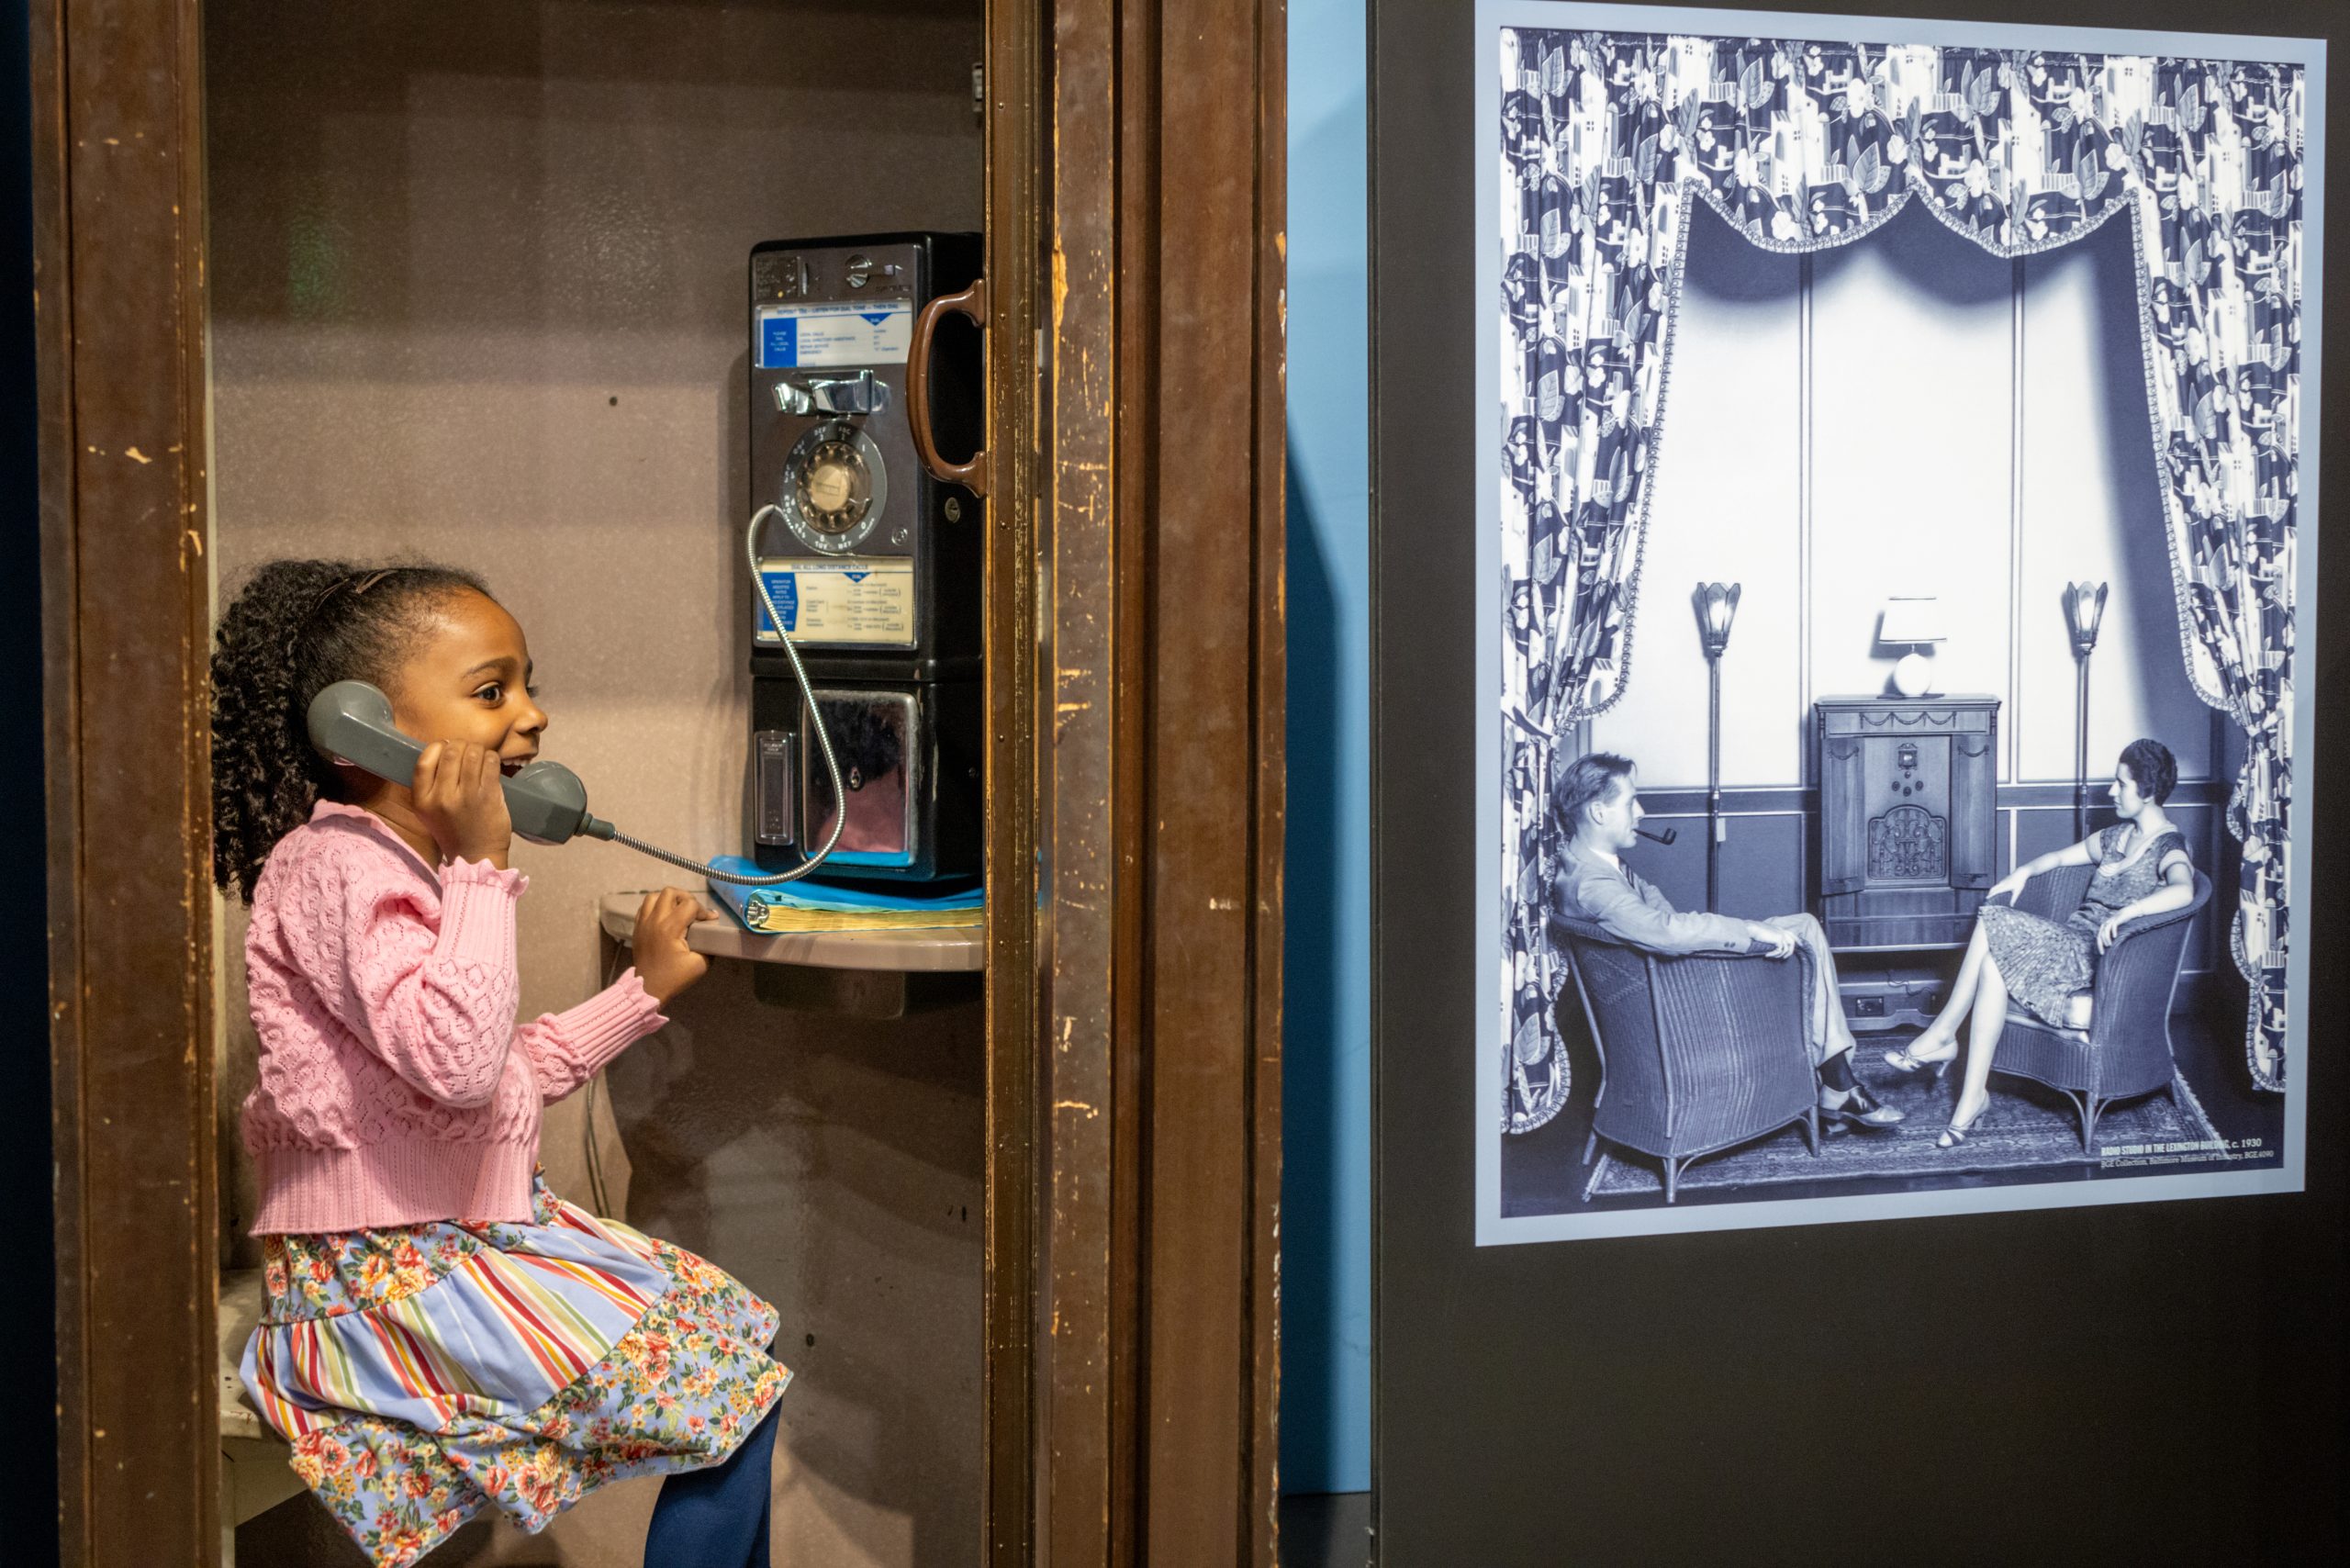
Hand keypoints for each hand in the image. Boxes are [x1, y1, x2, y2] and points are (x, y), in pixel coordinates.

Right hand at [412, 740, 511, 867]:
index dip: (437, 747)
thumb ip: (430, 784)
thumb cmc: (454, 830)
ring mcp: (466, 796)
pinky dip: (491, 757)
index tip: (446, 747)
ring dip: (478, 750)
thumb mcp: (428, 811)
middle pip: (450, 752)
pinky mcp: (489, 796)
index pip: (424, 761)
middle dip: (461, 745)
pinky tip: (490, 763)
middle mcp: (442, 797)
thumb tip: (444, 748)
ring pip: (472, 754)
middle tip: (467, 750)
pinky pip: (491, 763)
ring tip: (480, 757)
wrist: (476, 856)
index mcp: (422, 800)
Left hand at [633, 887, 714, 1004]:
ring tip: (678, 910)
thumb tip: (712, 933)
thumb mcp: (700, 964)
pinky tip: (664, 917)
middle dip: (686, 898)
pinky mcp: (637, 928)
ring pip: (654, 896)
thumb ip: (709, 946)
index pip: (690, 904)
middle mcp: (654, 921)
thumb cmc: (674, 978)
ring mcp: (643, 923)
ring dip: (669, 899)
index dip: (704, 911)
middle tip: (694, 911)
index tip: (710, 921)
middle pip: (670, 892)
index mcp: (669, 928)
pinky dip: (656, 906)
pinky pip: (644, 907)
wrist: (648, 988)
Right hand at [1746, 921, 1796, 958]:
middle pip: (1792, 942)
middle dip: (1790, 951)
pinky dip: (1774, 954)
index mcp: (1779, 928)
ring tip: (1774, 957)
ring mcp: (1781, 934)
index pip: (1792, 934)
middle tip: (1784, 958)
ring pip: (1787, 948)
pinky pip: (1780, 950)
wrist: (1752, 928)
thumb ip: (1772, 936)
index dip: (1798, 940)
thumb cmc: (1755, 930)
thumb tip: (1773, 943)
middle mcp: (1782, 931)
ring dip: (1780, 955)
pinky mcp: (1778, 939)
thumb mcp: (1766, 932)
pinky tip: (1767, 955)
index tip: (1801, 945)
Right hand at [1989, 868, 2029, 902]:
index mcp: (2005, 887)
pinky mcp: (2004, 879)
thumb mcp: (2017, 891)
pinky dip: (1995, 888)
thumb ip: (2014, 899)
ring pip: (1995, 886)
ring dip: (1992, 890)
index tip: (1987, 898)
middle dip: (1990, 893)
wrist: (2020, 873)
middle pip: (1993, 888)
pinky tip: (1997, 890)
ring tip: (1991, 894)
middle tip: (1987, 897)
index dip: (1991, 895)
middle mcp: (2002, 883)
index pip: (1996, 891)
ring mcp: (2002, 881)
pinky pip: (1997, 884)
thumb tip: (2012, 905)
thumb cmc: (2020, 882)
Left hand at [2097, 911, 2128, 952]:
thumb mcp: (2116, 930)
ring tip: (2109, 945)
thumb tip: (2112, 947)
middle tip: (2103, 951)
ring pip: (2105, 931)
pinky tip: (2115, 936)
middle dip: (2101, 944)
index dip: (2099, 946)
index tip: (2102, 953)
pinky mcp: (2116, 919)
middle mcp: (2105, 924)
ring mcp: (2110, 921)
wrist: (2128, 912)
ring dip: (2106, 938)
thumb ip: (2113, 936)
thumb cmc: (2122, 923)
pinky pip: (2113, 925)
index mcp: (2104, 928)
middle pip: (2100, 935)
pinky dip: (2113, 931)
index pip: (2099, 938)